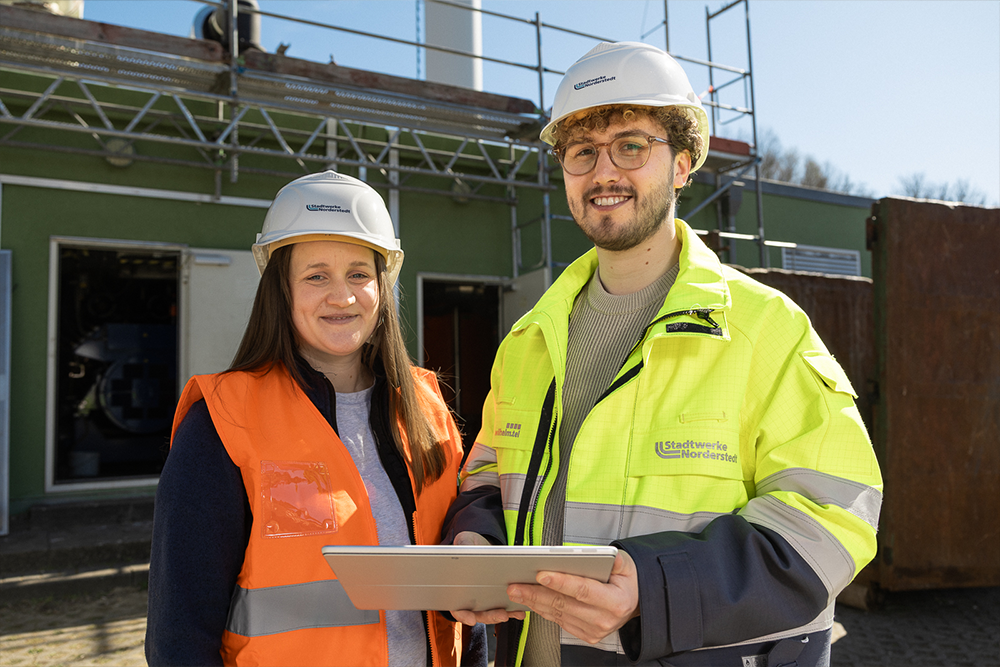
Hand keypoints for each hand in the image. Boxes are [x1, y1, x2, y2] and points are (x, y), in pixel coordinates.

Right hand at [448, 532, 526, 625]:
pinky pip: (504, 607)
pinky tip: (520, 609)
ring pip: (492, 613)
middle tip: (501, 615)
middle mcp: (470, 597)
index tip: (471, 618)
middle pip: (478, 613)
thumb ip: (463, 544)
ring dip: (502, 614)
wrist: (482, 546)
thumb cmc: (469, 545)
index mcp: (457, 588)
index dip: (463, 614)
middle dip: (489, 616)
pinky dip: (512, 610)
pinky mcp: (497, 597)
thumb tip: (464, 548)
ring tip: (514, 612)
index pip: (457, 607)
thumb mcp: (464, 541)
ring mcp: (484, 599)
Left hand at [506, 549, 638, 644]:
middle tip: (516, 584)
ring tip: (517, 590)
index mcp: (616, 602)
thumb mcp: (627, 566)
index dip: (561, 582)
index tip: (541, 574)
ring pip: (557, 614)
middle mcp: (604, 619)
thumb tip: (604, 555)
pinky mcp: (584, 635)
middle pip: (564, 604)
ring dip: (534, 602)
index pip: (583, 590)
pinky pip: (558, 621)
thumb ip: (616, 560)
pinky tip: (530, 600)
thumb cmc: (627, 582)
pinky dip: (542, 610)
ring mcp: (593, 631)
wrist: (633, 604)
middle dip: (537, 593)